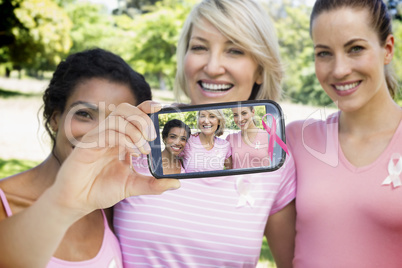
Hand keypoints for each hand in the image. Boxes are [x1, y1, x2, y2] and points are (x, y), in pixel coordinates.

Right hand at [48, 101, 179, 215]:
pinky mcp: (87, 145)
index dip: (147, 107)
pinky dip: (124, 139)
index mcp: (120, 138)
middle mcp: (109, 134)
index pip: (134, 114)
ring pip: (117, 118)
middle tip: (153, 137)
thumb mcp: (133, 186)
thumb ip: (154, 184)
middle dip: (143, 118)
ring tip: (144, 149)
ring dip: (135, 130)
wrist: (77, 202)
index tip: (161, 108)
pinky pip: (108, 132)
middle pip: (126, 109)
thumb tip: (176, 183)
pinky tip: (133, 152)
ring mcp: (98, 138)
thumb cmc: (101, 190)